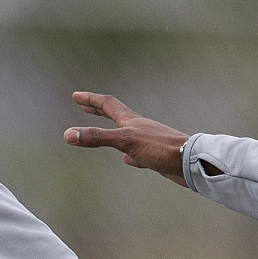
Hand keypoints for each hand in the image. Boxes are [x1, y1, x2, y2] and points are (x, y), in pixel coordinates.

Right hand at [64, 92, 189, 183]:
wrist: (189, 162)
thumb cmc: (160, 149)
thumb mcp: (125, 141)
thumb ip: (97, 138)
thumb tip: (68, 135)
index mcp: (131, 121)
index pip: (107, 104)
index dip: (91, 99)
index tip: (76, 96)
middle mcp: (139, 127)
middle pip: (116, 115)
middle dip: (99, 109)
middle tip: (85, 106)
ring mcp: (147, 141)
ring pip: (126, 133)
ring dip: (113, 131)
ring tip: (105, 134)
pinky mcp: (155, 156)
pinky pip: (138, 153)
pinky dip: (129, 154)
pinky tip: (129, 160)